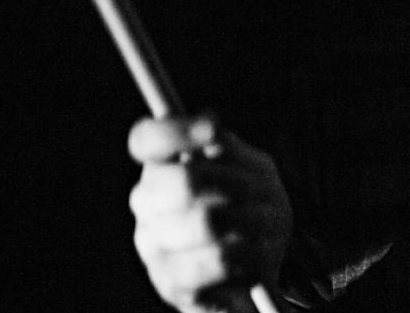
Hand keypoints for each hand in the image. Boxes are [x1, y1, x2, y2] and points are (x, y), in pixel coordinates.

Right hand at [128, 115, 290, 312]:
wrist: (256, 264)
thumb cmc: (250, 206)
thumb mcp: (248, 168)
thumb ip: (228, 147)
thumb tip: (209, 124)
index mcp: (161, 168)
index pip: (146, 139)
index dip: (175, 131)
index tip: (213, 130)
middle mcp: (147, 206)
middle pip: (184, 181)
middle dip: (237, 185)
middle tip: (259, 193)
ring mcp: (154, 246)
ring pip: (207, 222)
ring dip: (252, 221)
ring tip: (263, 226)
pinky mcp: (171, 284)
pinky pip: (217, 262)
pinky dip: (250, 255)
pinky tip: (256, 253)